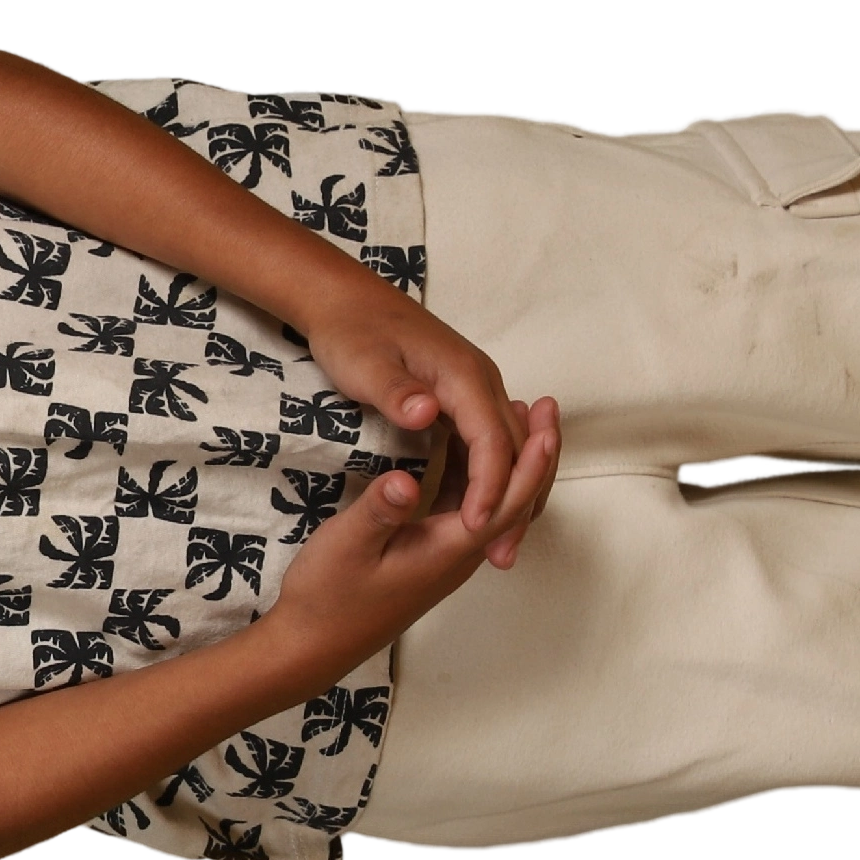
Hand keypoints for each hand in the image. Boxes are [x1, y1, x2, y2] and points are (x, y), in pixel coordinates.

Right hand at [267, 395, 563, 667]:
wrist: (314, 644)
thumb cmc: (328, 596)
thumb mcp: (345, 546)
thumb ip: (378, 512)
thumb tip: (404, 479)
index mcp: (447, 549)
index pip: (505, 503)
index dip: (529, 463)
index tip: (544, 424)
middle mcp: (458, 553)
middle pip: (516, 502)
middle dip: (537, 455)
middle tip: (546, 407)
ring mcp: (446, 554)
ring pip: (498, 503)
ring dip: (513, 460)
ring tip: (519, 416)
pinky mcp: (431, 551)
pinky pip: (471, 505)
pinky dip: (482, 472)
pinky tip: (469, 448)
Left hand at [304, 287, 543, 566]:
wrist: (345, 299)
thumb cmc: (352, 332)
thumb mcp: (365, 364)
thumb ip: (395, 392)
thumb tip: (427, 414)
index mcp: (465, 376)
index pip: (492, 442)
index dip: (489, 489)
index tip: (476, 530)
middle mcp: (481, 384)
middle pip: (514, 453)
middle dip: (512, 507)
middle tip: (501, 559)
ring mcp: (475, 392)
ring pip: (507, 453)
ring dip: (506, 500)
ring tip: (497, 551)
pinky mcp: (461, 401)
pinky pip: (485, 448)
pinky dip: (487, 484)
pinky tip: (473, 518)